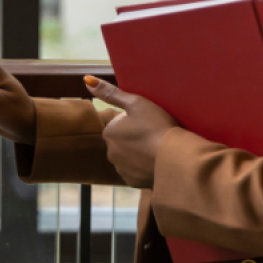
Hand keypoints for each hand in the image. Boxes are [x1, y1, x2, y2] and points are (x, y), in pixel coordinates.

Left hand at [85, 75, 178, 189]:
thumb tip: (86, 80)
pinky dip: (142, 168)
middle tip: (154, 136)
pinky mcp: (131, 182)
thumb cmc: (156, 126)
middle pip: (122, 141)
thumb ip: (110, 92)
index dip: (135, 121)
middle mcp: (110, 152)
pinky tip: (155, 163)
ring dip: (137, 154)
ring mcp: (120, 169)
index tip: (149, 123)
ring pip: (128, 157)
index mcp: (109, 131)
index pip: (119, 123)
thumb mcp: (135, 102)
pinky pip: (135, 172)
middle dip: (134, 138)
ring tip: (156, 150)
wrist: (175, 157)